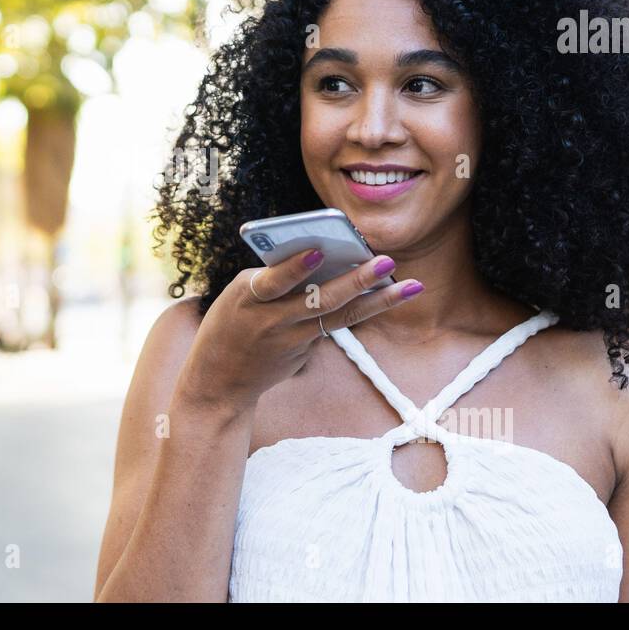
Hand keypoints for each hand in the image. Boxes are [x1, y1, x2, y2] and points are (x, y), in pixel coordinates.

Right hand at [175, 247, 421, 412]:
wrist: (219, 379)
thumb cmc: (232, 320)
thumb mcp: (240, 295)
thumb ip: (277, 279)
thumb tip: (327, 258)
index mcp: (248, 296)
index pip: (273, 280)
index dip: (294, 267)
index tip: (318, 250)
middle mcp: (272, 320)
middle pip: (319, 299)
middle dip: (355, 280)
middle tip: (387, 261)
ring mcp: (291, 339)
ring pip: (339, 316)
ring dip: (377, 300)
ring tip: (409, 285)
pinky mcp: (303, 352)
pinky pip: (336, 326)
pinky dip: (363, 309)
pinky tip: (388, 296)